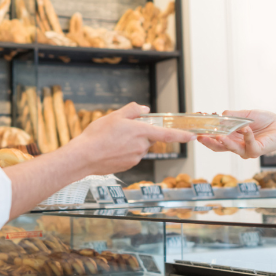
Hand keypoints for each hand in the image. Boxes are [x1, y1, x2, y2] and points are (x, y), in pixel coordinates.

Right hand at [73, 103, 194, 173]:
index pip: (167, 134)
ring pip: (139, 147)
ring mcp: (135, 158)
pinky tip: (110, 149)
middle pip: (149, 138)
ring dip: (131, 143)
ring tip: (111, 140)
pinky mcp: (128, 166)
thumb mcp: (114, 115)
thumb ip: (133, 110)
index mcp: (141, 132)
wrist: (83, 157)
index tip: (192, 136)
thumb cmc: (97, 135)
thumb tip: (145, 109)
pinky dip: (124, 152)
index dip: (181, 135)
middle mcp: (141, 147)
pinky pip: (131, 156)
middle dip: (140, 133)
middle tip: (121, 130)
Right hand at [197, 110, 275, 159]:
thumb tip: (220, 115)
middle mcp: (236, 145)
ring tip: (218, 136)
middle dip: (208, 142)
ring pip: (231, 148)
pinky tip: (246, 128)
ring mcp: (245, 150)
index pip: (215, 137)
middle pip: (219, 147)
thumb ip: (233, 116)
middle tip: (200, 137)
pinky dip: (247, 135)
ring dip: (224, 142)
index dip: (206, 133)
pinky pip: (249, 145)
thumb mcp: (246, 115)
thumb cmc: (265, 121)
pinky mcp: (256, 151)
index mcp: (232, 137)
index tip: (198, 126)